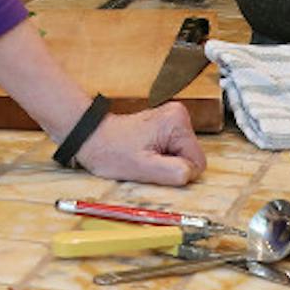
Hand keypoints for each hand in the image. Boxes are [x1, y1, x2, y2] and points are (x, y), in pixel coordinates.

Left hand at [76, 104, 205, 184]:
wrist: (91, 138)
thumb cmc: (111, 151)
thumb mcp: (142, 168)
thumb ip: (173, 172)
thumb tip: (192, 174)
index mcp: (177, 123)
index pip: (197, 162)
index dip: (177, 172)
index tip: (155, 167)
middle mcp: (179, 116)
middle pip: (190, 158)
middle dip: (170, 166)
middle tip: (146, 162)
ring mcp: (173, 120)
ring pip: (182, 156)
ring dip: (164, 163)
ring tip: (143, 157)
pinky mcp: (166, 126)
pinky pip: (174, 151)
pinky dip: (160, 158)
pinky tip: (144, 153)